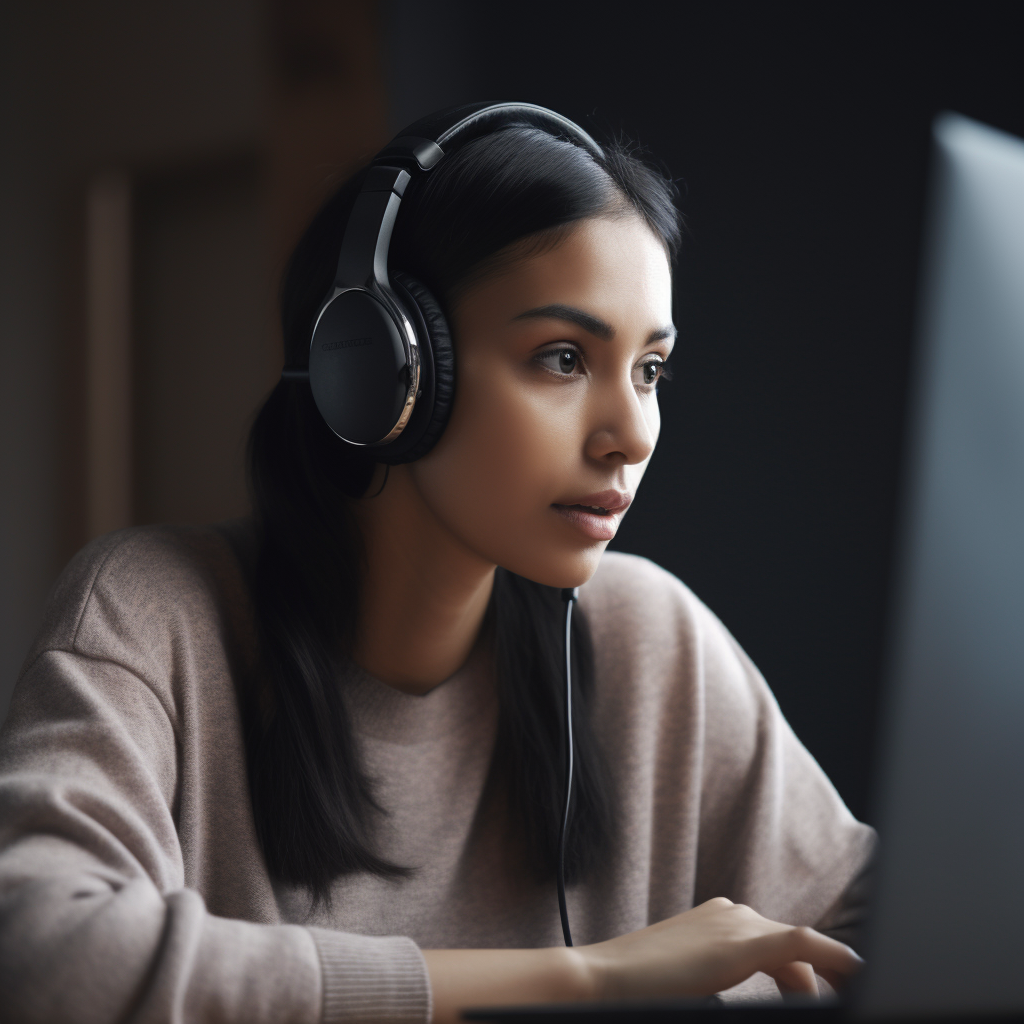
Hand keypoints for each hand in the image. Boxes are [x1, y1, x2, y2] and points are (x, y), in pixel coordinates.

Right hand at [577, 897, 863, 999]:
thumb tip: (745, 998)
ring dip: (821, 984)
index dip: (807, 977)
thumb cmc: (638, 987)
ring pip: (802, 950)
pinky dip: (834, 959)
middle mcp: (730, 913)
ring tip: (837, 1003)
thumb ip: (719, 981)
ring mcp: (735, 922)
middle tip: (843, 1001)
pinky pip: (803, 944)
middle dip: (823, 982)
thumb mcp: (690, 982)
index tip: (826, 999)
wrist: (601, 977)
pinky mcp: (741, 941)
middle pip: (795, 949)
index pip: (778, 946)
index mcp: (718, 920)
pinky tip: (855, 974)